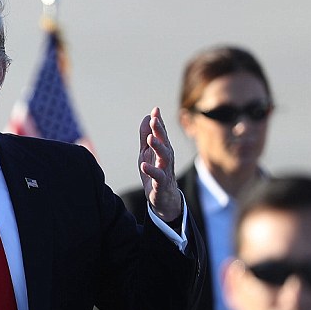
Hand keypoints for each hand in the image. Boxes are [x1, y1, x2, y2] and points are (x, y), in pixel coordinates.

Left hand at [138, 107, 181, 223]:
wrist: (163, 199)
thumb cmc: (155, 173)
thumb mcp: (147, 153)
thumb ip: (146, 136)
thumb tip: (147, 117)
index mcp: (163, 150)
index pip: (161, 133)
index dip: (158, 122)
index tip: (155, 110)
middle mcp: (166, 158)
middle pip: (165, 142)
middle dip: (160, 131)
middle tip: (154, 120)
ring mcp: (165, 171)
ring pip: (165, 157)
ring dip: (158, 147)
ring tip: (151, 139)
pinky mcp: (161, 184)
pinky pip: (158, 177)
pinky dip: (152, 171)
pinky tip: (144, 165)